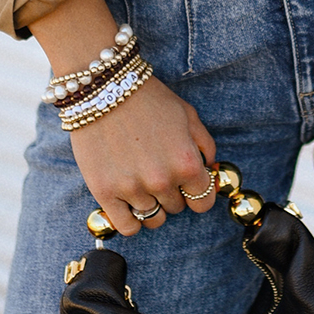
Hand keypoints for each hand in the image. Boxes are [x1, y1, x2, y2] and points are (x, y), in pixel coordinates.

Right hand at [33, 0, 215, 234]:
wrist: (102, 86)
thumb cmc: (148, 98)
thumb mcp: (188, 114)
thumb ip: (206, 146)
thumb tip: (211, 171)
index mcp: (187, 163)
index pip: (203, 202)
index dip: (197, 193)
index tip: (188, 185)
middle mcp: (162, 180)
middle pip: (176, 208)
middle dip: (172, 193)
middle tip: (157, 170)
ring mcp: (132, 189)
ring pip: (153, 219)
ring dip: (151, 204)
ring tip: (140, 182)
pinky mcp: (104, 192)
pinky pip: (127, 227)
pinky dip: (131, 220)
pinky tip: (129, 203)